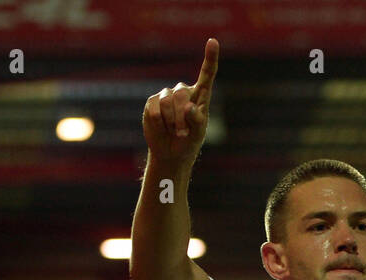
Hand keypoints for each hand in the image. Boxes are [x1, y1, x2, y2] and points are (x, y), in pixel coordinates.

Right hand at [143, 38, 218, 164]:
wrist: (170, 152)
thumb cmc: (189, 142)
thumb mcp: (198, 134)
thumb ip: (197, 121)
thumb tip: (189, 107)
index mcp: (201, 95)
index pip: (207, 73)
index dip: (210, 57)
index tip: (213, 41)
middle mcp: (183, 91)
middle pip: (182, 94)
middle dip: (182, 117)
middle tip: (183, 132)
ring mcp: (166, 95)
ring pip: (168, 102)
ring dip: (172, 122)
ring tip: (174, 131)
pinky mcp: (152, 102)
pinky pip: (155, 110)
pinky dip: (159, 123)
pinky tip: (163, 128)